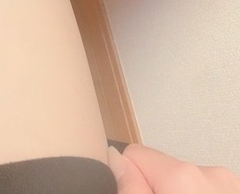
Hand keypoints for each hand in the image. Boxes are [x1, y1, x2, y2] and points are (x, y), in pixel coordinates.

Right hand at [108, 143, 239, 193]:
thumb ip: (130, 187)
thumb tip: (115, 158)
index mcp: (181, 175)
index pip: (135, 153)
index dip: (130, 178)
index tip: (132, 193)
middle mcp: (210, 173)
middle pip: (162, 169)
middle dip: (156, 188)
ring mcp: (230, 184)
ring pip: (186, 182)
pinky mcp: (236, 190)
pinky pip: (206, 188)